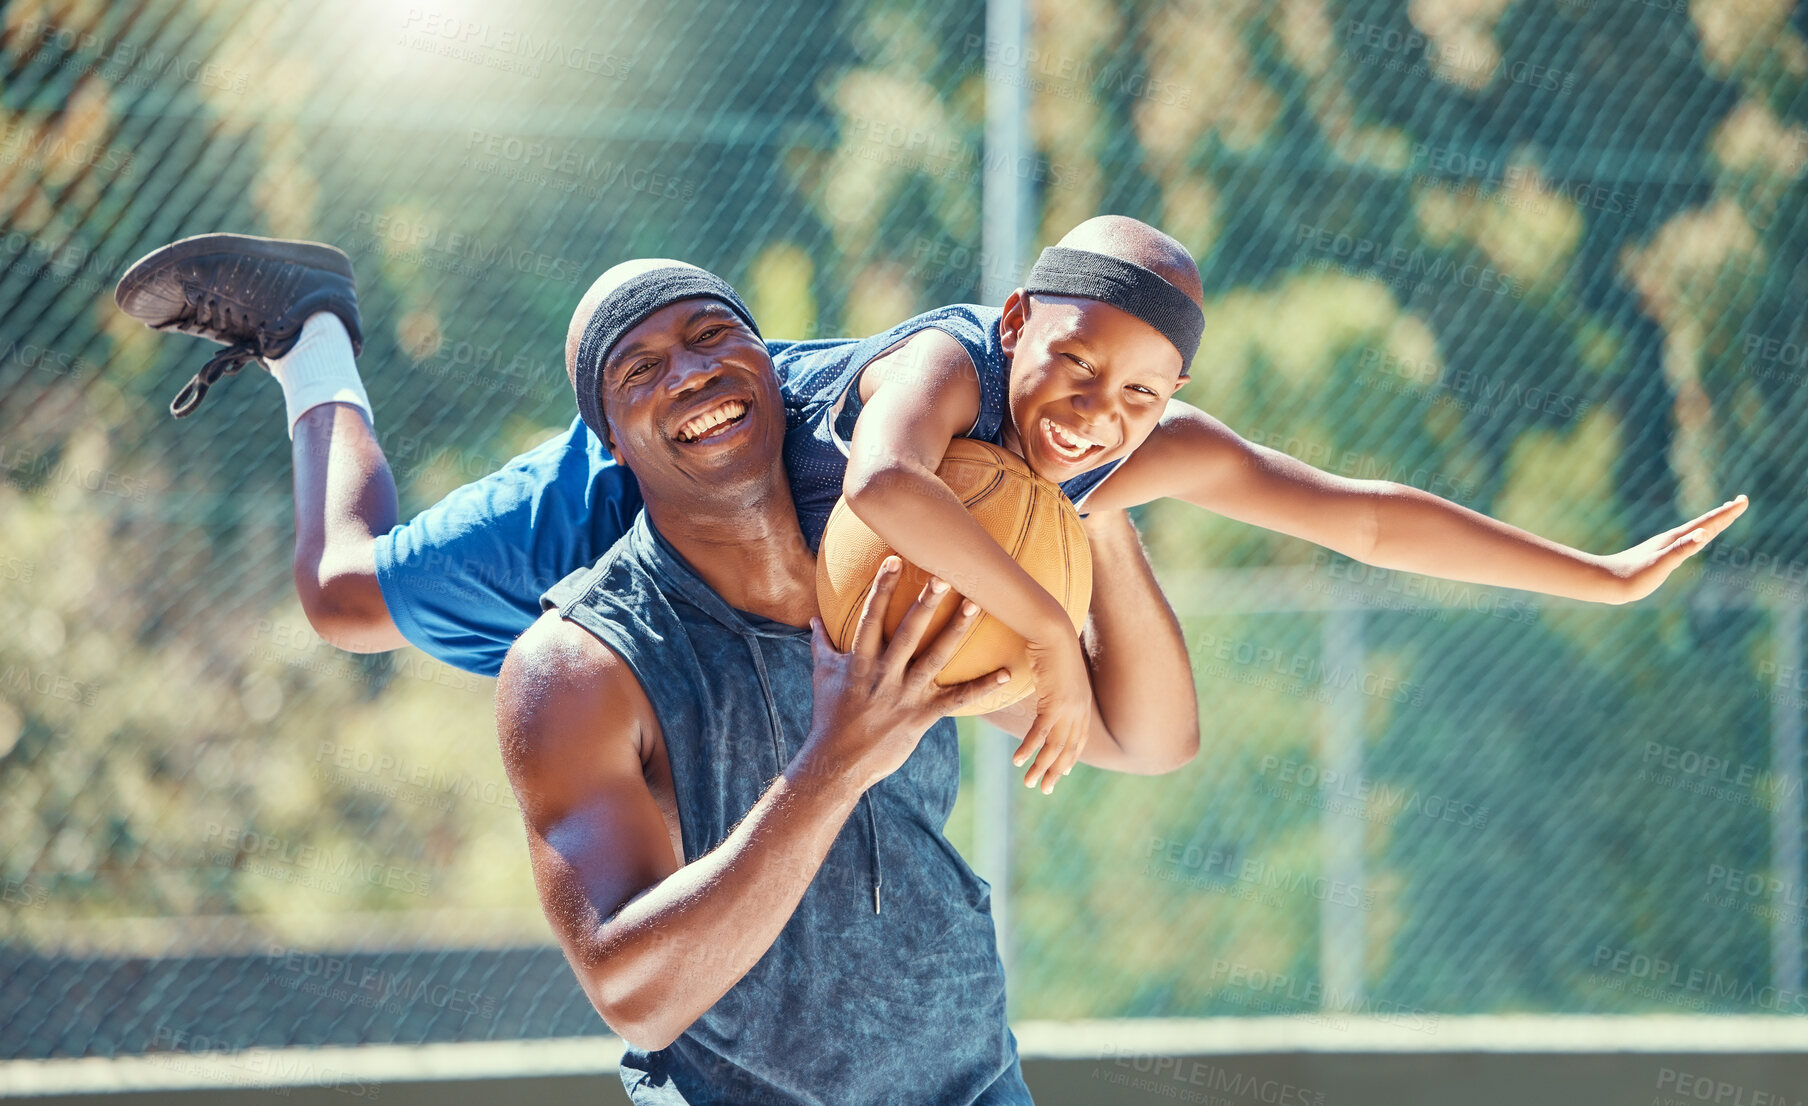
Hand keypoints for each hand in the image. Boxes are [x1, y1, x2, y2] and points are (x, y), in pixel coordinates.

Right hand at [803, 556, 1009, 793]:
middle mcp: (884, 674)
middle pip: (908, 633)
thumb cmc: (829, 716)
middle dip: (926, 603)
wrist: (837, 762)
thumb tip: (813, 618)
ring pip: (935, 658)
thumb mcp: (824, 676)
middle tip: (945, 576)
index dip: (881, 588)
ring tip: (975, 606)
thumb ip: (822, 644)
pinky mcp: (921, 716)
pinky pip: (956, 700)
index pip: (871, 617)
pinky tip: (1003, 673)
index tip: (894, 560)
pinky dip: (981, 687)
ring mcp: (904, 695)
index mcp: (859, 661)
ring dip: (956, 631)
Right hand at [1015, 632, 1093, 794]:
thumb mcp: (1058, 670)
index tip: (1063, 772)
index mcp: (1082, 702)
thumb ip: (1057, 685)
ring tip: (1030, 783)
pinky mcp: (1053, 703)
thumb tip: (1050, 688)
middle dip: (1056, 772)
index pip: (1078, 738)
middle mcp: (1079, 708)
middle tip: (1045, 789)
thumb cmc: (1051, 645)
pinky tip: (1018, 761)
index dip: (1071, 758)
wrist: (1052, 630)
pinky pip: (1039, 733)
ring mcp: (1068, 707)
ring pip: (1054, 747)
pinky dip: (1029, 749)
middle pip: (1068, 749)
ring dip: (1041, 768)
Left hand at [1598, 495, 1748, 602]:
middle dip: (1724, 513)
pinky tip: (1696, 538)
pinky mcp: (1659, 556)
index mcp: (1675, 540)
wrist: (1605, 582)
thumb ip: (1681, 549)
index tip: (1744, 500)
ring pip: (1694, 531)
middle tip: (1742, 501)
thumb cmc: (1633, 576)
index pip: (1707, 523)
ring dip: (1712, 523)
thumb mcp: (1661, 564)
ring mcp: (1665, 547)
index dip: (1727, 513)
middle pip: (1703, 523)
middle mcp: (1671, 540)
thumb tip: (1704, 534)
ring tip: (1723, 516)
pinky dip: (1696, 537)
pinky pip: (1685, 542)